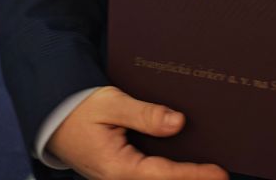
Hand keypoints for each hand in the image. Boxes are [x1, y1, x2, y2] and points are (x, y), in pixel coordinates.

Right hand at [48, 86, 228, 179]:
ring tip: (209, 171)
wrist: (54, 119)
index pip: (163, 175)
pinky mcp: (121, 174)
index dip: (193, 175)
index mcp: (118, 167)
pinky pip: (148, 177)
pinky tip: (185, 166)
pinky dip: (168, 173)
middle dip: (191, 179)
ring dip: (180, 177)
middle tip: (222, 175)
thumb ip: (145, 115)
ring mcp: (120, 179)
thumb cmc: (80, 109)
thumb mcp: (112, 103)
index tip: (219, 173)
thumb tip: (178, 123)